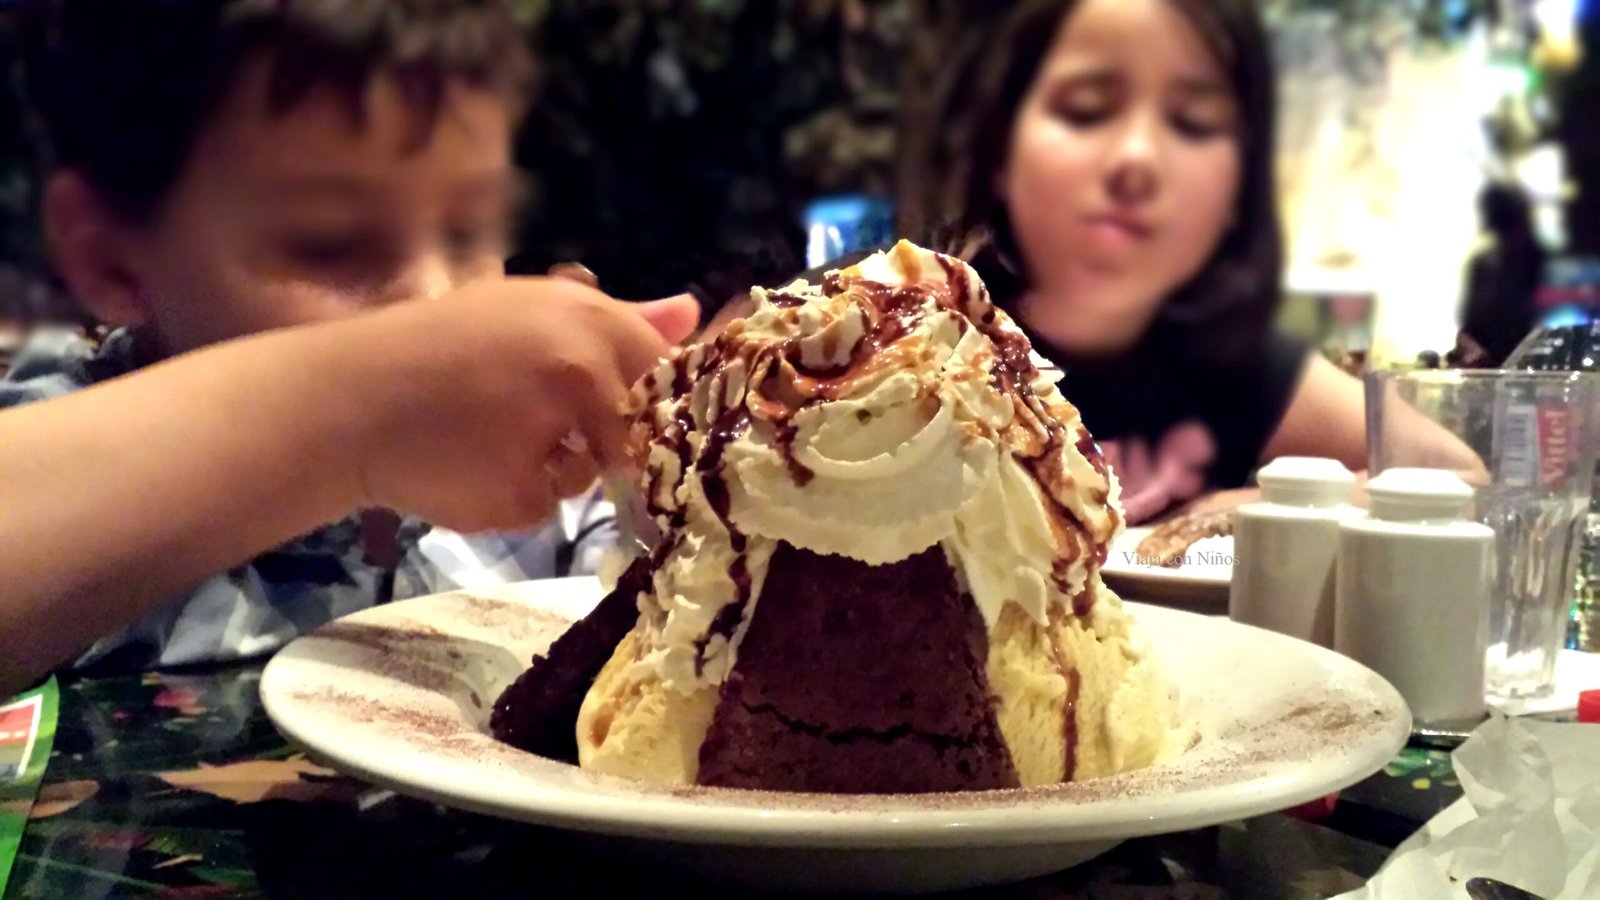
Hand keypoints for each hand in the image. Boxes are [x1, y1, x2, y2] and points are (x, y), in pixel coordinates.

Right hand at [328, 277, 697, 531]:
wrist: (350, 400)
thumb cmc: (445, 344)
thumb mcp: (531, 307)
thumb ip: (620, 317)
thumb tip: (693, 313)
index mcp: (585, 322)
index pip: (664, 370)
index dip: (652, 393)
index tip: (621, 399)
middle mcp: (579, 377)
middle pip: (634, 429)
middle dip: (597, 432)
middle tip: (527, 412)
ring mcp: (552, 442)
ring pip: (592, 473)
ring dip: (557, 465)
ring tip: (487, 432)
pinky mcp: (521, 500)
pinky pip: (546, 506)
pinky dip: (516, 495)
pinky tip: (472, 467)